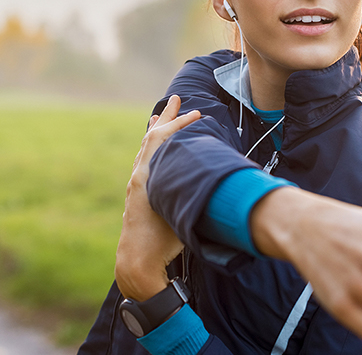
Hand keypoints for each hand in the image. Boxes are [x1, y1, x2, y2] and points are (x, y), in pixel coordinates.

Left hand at [115, 95, 200, 300]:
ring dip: (156, 131)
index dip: (179, 124)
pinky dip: (152, 148)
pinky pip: (145, 161)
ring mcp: (136, 185)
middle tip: (175, 99)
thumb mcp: (182, 212)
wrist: (136, 262)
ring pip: (146, 149)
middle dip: (166, 117)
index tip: (196, 113)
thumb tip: (225, 180)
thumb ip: (197, 193)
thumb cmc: (162, 241)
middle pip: (151, 137)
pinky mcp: (138, 195)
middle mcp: (139, 175)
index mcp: (147, 175)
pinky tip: (155, 149)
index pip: (162, 139)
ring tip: (160, 116)